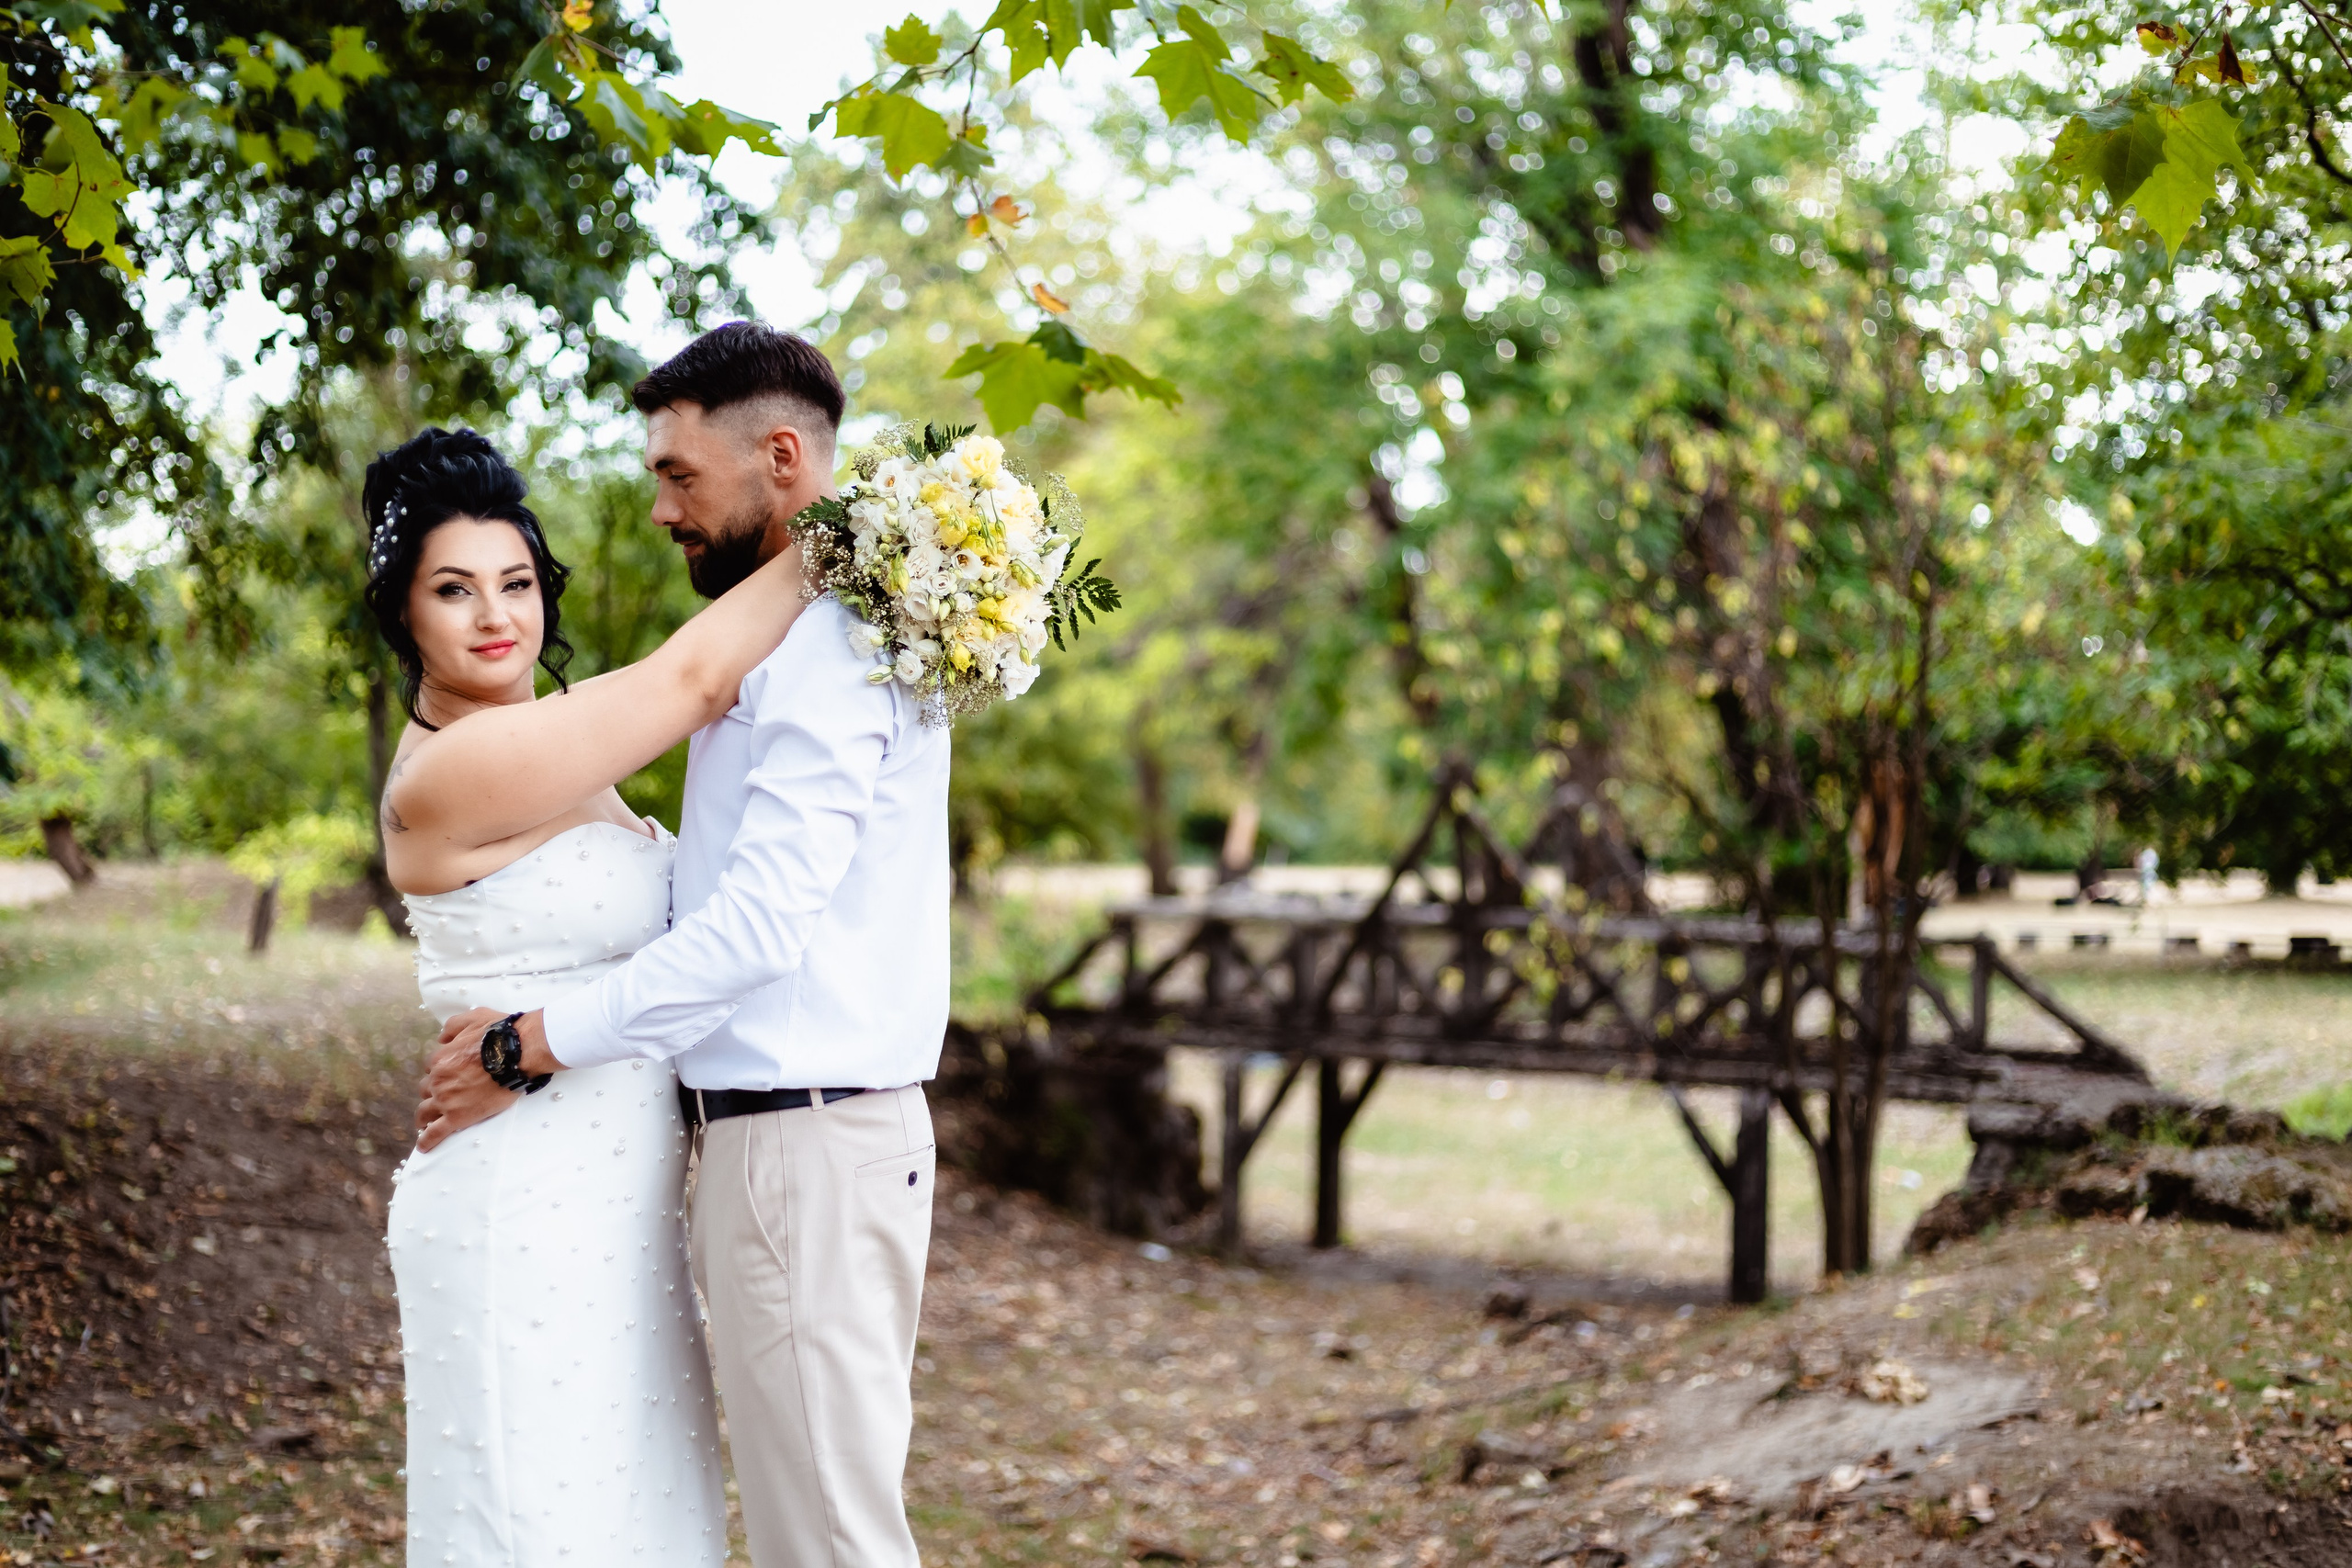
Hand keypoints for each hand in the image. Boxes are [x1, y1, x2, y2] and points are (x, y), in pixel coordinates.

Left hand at [416, 1007, 520, 1152]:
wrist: (519, 1052)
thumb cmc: (499, 1033)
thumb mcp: (472, 1018)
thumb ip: (451, 1027)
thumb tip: (441, 1038)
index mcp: (440, 1058)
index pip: (431, 1068)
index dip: (441, 1072)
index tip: (451, 1076)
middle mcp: (438, 1080)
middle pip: (426, 1090)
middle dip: (433, 1093)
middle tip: (444, 1097)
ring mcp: (446, 1100)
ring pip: (425, 1112)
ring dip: (425, 1116)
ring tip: (426, 1123)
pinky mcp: (458, 1117)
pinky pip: (436, 1133)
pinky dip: (428, 1140)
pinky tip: (424, 1146)